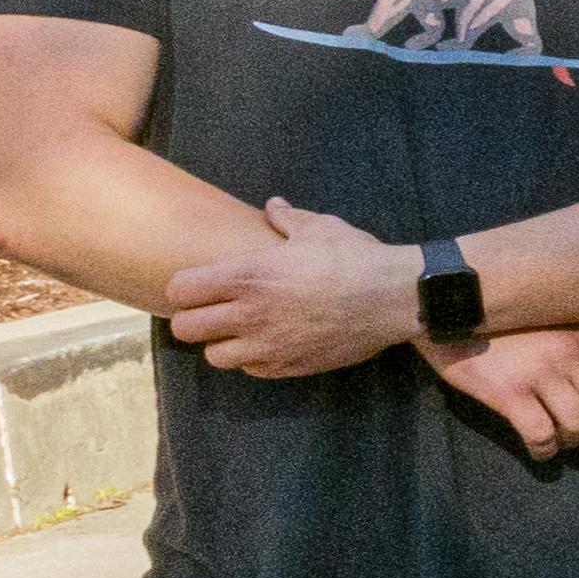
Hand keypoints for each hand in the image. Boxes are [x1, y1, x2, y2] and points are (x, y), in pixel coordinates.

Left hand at [163, 196, 425, 379]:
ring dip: (222, 344)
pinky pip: (251, 370)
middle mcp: (249, 313)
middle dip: (195, 319)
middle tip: (214, 311)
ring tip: (241, 332)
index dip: (185, 287)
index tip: (199, 285)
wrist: (398, 298)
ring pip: (213, 356)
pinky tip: (271, 344)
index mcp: (247, 275)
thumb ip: (286, 219)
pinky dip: (254, 359)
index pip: (180, 290)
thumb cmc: (356, 258)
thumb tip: (273, 207)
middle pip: (185, 329)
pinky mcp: (290, 365)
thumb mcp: (321, 228)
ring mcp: (268, 345)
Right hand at [422, 324, 578, 459]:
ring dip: (573, 441)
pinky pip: (541, 434)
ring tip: (560, 440)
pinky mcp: (509, 391)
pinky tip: (539, 451)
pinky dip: (544, 451)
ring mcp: (541, 372)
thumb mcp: (554, 315)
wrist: (446, 304)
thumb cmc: (503, 313)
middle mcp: (571, 352)